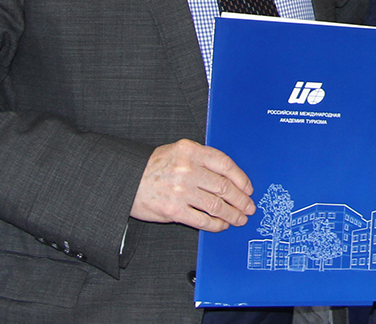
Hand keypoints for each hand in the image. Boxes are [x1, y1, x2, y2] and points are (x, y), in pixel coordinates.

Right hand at [130, 139, 254, 231]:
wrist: (126, 180)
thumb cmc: (154, 166)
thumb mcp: (178, 151)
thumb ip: (202, 159)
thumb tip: (229, 178)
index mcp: (190, 151)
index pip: (224, 164)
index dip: (241, 178)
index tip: (248, 188)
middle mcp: (187, 169)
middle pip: (223, 186)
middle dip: (240, 199)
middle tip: (249, 207)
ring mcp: (180, 191)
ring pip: (216, 205)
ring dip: (232, 214)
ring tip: (239, 218)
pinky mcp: (173, 210)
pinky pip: (201, 219)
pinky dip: (215, 224)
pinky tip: (222, 225)